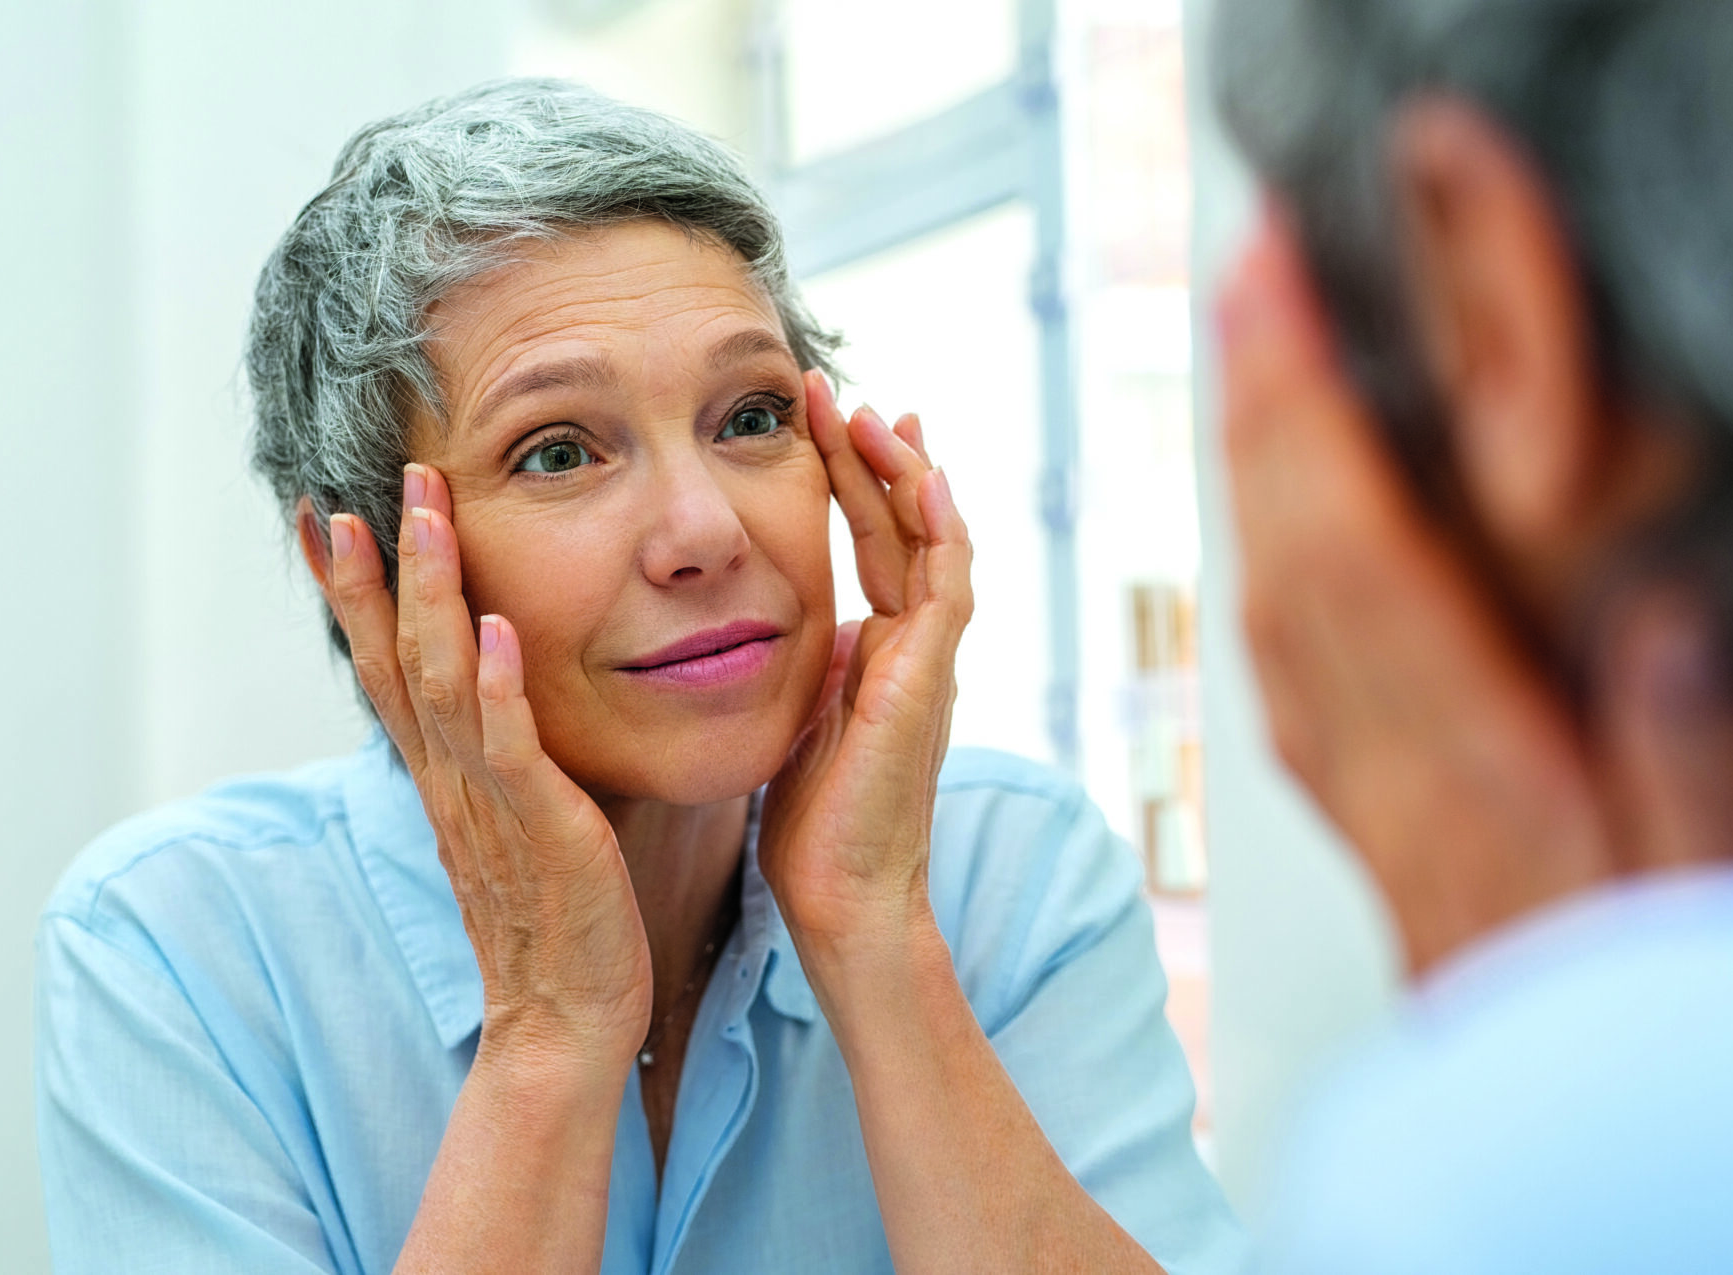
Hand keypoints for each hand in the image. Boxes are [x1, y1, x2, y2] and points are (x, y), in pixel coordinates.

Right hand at [322, 463, 651, 1067]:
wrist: (567, 1017)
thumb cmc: (554, 915)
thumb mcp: (513, 817)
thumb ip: (496, 752)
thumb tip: (496, 686)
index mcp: (442, 774)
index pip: (383, 665)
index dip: (354, 590)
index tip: (328, 514)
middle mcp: (449, 779)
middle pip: (395, 657)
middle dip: (381, 567)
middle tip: (370, 484)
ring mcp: (487, 802)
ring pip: (441, 681)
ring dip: (432, 595)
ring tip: (426, 515)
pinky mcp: (541, 829)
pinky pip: (510, 749)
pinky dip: (497, 688)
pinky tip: (495, 630)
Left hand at [759, 371, 973, 960]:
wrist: (842, 896)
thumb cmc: (812, 827)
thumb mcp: (797, 721)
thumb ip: (806, 667)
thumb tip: (784, 625)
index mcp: (880, 653)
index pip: (875, 544)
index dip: (852, 480)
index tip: (824, 421)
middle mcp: (913, 648)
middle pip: (904, 527)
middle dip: (875, 455)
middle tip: (841, 392)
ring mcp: (930, 662)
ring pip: (934, 544)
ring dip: (906, 475)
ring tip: (874, 412)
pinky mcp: (931, 682)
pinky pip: (947, 590)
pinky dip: (942, 531)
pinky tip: (925, 479)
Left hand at [1218, 214, 1612, 971]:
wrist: (1540, 1122)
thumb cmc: (1617, 997)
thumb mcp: (1687, 871)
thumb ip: (1677, 746)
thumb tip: (1657, 613)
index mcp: (1470, 762)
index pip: (1357, 553)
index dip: (1306, 413)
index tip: (1279, 297)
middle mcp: (1384, 758)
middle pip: (1291, 554)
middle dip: (1265, 405)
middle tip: (1251, 278)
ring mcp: (1355, 779)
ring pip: (1273, 597)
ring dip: (1256, 469)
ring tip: (1257, 359)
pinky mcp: (1355, 799)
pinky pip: (1285, 659)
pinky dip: (1273, 558)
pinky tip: (1276, 517)